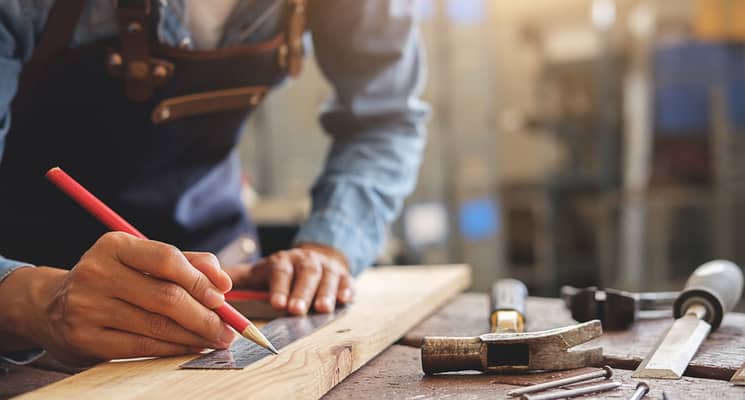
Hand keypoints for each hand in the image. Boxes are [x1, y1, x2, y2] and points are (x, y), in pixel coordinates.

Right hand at [0, 232, 234, 365]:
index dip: (200, 279)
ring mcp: (87, 307)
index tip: (223, 297)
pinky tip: (192, 347)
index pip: (167, 259)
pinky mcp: (85, 339)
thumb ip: (187, 263)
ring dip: (194, 335)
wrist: (52, 307)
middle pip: (166, 296)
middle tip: (228, 328)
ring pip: (157, 325)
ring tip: (216, 339)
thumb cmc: (115, 280)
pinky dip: (173, 349)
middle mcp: (97, 273)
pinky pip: (141, 347)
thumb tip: (223, 283)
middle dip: (205, 315)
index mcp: (115, 246)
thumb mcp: (142, 261)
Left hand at [224, 243, 353, 314]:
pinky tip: (344, 300)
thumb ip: (239, 278)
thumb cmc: (282, 272)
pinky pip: (347, 282)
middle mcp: (306, 262)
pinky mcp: (343, 277)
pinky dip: (346, 291)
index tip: (276, 303)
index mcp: (283, 261)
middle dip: (301, 292)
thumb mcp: (261, 272)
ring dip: (325, 293)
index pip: (281, 271)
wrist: (315, 258)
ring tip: (322, 309)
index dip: (280, 287)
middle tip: (296, 310)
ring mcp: (327, 269)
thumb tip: (210, 283)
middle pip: (305, 274)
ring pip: (327, 278)